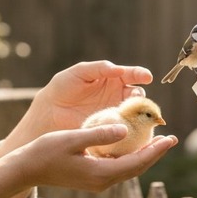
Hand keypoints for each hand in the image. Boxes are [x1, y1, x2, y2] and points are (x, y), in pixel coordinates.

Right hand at [15, 122, 177, 193]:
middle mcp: (102, 181)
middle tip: (170, 139)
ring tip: (156, 141)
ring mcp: (97, 182)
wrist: (26, 170)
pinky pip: (118, 168)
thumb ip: (100, 134)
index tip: (171, 138)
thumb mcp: (73, 138)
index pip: (137, 162)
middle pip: (137, 168)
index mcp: (101, 173)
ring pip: (128, 169)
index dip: (156, 150)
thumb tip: (124, 129)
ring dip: (143, 156)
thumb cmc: (45, 151)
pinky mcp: (92, 179)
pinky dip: (129, 158)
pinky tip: (132, 146)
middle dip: (155, 153)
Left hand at [28, 60, 152, 132]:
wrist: (49, 112)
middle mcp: (118, 96)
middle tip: (137, 99)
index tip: (147, 77)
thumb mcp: (79, 72)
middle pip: (138, 96)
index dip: (141, 75)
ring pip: (134, 113)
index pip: (132, 75)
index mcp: (113, 79)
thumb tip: (120, 70)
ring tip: (132, 115)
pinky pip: (124, 128)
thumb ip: (99, 68)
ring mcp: (116, 113)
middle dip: (141, 97)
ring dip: (137, 114)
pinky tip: (128, 129)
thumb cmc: (63, 87)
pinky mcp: (110, 129)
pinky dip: (129, 128)